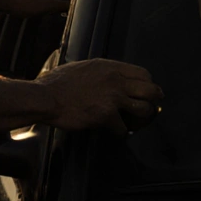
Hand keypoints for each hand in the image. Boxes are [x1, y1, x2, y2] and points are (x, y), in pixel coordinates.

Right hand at [36, 59, 162, 133]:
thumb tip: (110, 78)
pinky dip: (120, 133)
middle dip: (154, 100)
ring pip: (144, 109)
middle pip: (150, 90)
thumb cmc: (57, 83)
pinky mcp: (106, 115)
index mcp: (110, 67)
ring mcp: (113, 97)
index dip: (148, 84)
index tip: (147, 91)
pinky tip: (115, 133)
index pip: (143, 73)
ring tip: (134, 122)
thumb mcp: (83, 67)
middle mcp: (116, 80)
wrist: (46, 97)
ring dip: (141, 119)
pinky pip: (124, 128)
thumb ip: (101, 72)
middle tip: (151, 108)